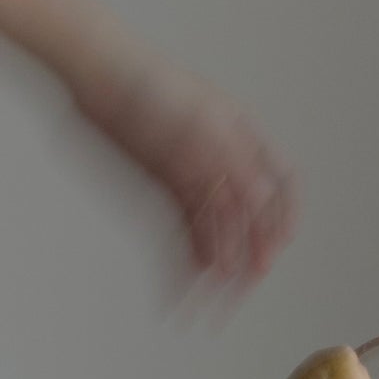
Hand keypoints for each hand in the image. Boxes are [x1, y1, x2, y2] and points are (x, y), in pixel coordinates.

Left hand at [71, 59, 295, 298]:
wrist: (99, 72)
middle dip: (244, 261)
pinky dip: (183, 258)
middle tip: (234, 299)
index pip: (279, 187)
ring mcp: (189, 175)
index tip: (275, 255)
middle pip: (243, 219)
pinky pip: (179, 228)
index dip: (280, 222)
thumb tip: (258, 202)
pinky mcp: (159, 185)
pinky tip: (182, 285)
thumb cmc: (152, 84)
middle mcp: (221, 161)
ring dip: (212, 269)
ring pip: (211, 231)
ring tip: (204, 306)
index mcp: (243, 138)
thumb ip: (230, 162)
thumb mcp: (199, 122)